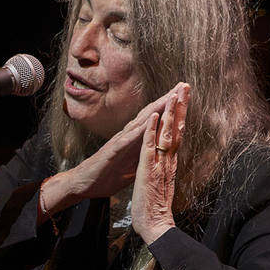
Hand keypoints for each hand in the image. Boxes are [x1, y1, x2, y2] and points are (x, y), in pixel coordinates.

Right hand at [39, 83, 188, 223]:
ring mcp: (120, 142)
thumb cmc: (107, 174)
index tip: (185, 96)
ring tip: (170, 96)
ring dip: (156, 109)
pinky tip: (147, 123)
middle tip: (182, 85)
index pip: (156, 120)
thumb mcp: (132, 164)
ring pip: (141, 122)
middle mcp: (128, 136)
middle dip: (167, 100)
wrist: (84, 184)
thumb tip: (155, 149)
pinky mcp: (112, 151)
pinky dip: (138, 131)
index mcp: (135, 140)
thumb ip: (143, 153)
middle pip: (151, 114)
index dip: (170, 108)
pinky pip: (127, 140)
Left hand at [132, 83, 189, 244]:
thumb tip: (170, 163)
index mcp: (169, 163)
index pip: (176, 134)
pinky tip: (154, 116)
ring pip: (166, 133)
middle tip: (185, 86)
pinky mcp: (148, 169)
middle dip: (180, 106)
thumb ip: (166, 171)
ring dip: (170, 113)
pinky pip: (149, 147)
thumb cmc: (155, 208)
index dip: (180, 115)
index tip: (184, 98)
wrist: (155, 226)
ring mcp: (159, 164)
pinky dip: (151, 131)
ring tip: (174, 93)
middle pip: (176, 129)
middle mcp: (168, 160)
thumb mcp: (161, 184)